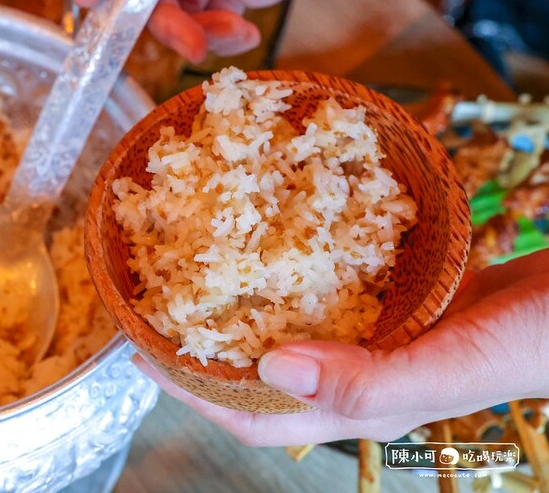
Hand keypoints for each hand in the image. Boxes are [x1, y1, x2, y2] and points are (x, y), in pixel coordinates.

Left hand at [134, 249, 548, 446]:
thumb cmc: (537, 339)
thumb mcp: (454, 364)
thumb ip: (369, 380)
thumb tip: (270, 367)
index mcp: (357, 402)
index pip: (250, 413)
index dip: (189, 389)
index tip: (140, 351)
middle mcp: (354, 370)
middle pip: (255, 370)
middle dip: (201, 346)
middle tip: (158, 301)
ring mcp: (374, 333)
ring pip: (288, 325)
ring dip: (241, 303)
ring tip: (199, 267)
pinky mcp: (395, 297)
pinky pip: (326, 287)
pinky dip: (293, 268)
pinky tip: (278, 236)